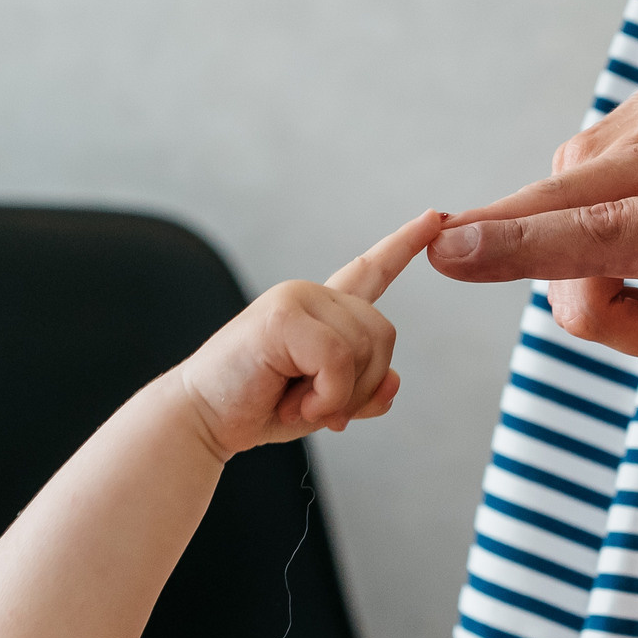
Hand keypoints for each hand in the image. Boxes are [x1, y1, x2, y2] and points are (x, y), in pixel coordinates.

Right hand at [174, 210, 440, 460]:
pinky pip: (339, 360)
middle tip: (314, 406)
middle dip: (360, 384)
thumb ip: (363, 393)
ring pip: (365, 348)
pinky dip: (325, 396)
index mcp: (321, 310)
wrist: (202, 419)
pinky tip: (294, 404)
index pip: (370, 270)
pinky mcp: (284, 316)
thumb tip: (394, 384)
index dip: (404, 246)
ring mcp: (296, 300)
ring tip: (297, 402)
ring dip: (338, 394)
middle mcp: (311, 295)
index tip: (434, 219)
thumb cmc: (257, 406)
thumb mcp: (325, 405)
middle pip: (384, 334)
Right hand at [454, 1, 637, 356]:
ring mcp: (576, 170)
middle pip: (576, 300)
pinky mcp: (582, 177)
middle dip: (635, 331)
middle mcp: (584, 168)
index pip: (545, 217)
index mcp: (633, 169)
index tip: (436, 251)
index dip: (495, 244)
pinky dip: (633, 278)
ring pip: (584, 286)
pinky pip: (591, 259)